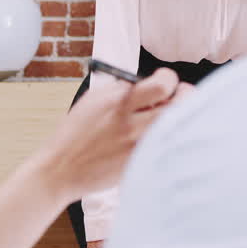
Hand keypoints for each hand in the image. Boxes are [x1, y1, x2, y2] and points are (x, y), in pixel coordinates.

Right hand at [36, 68, 190, 201]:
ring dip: (176, 117)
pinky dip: (167, 137)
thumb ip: (122, 89)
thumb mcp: (94, 99)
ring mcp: (138, 146)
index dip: (168, 79)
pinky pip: (166, 145)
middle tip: (178, 96)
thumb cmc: (76, 132)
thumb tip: (148, 82)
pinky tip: (157, 135)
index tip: (165, 81)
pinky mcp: (140, 163)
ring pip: (177, 125)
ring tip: (165, 116)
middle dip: (184, 95)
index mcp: (119, 102)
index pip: (163, 85)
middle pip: (180, 104)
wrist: (62, 168)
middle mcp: (132, 124)